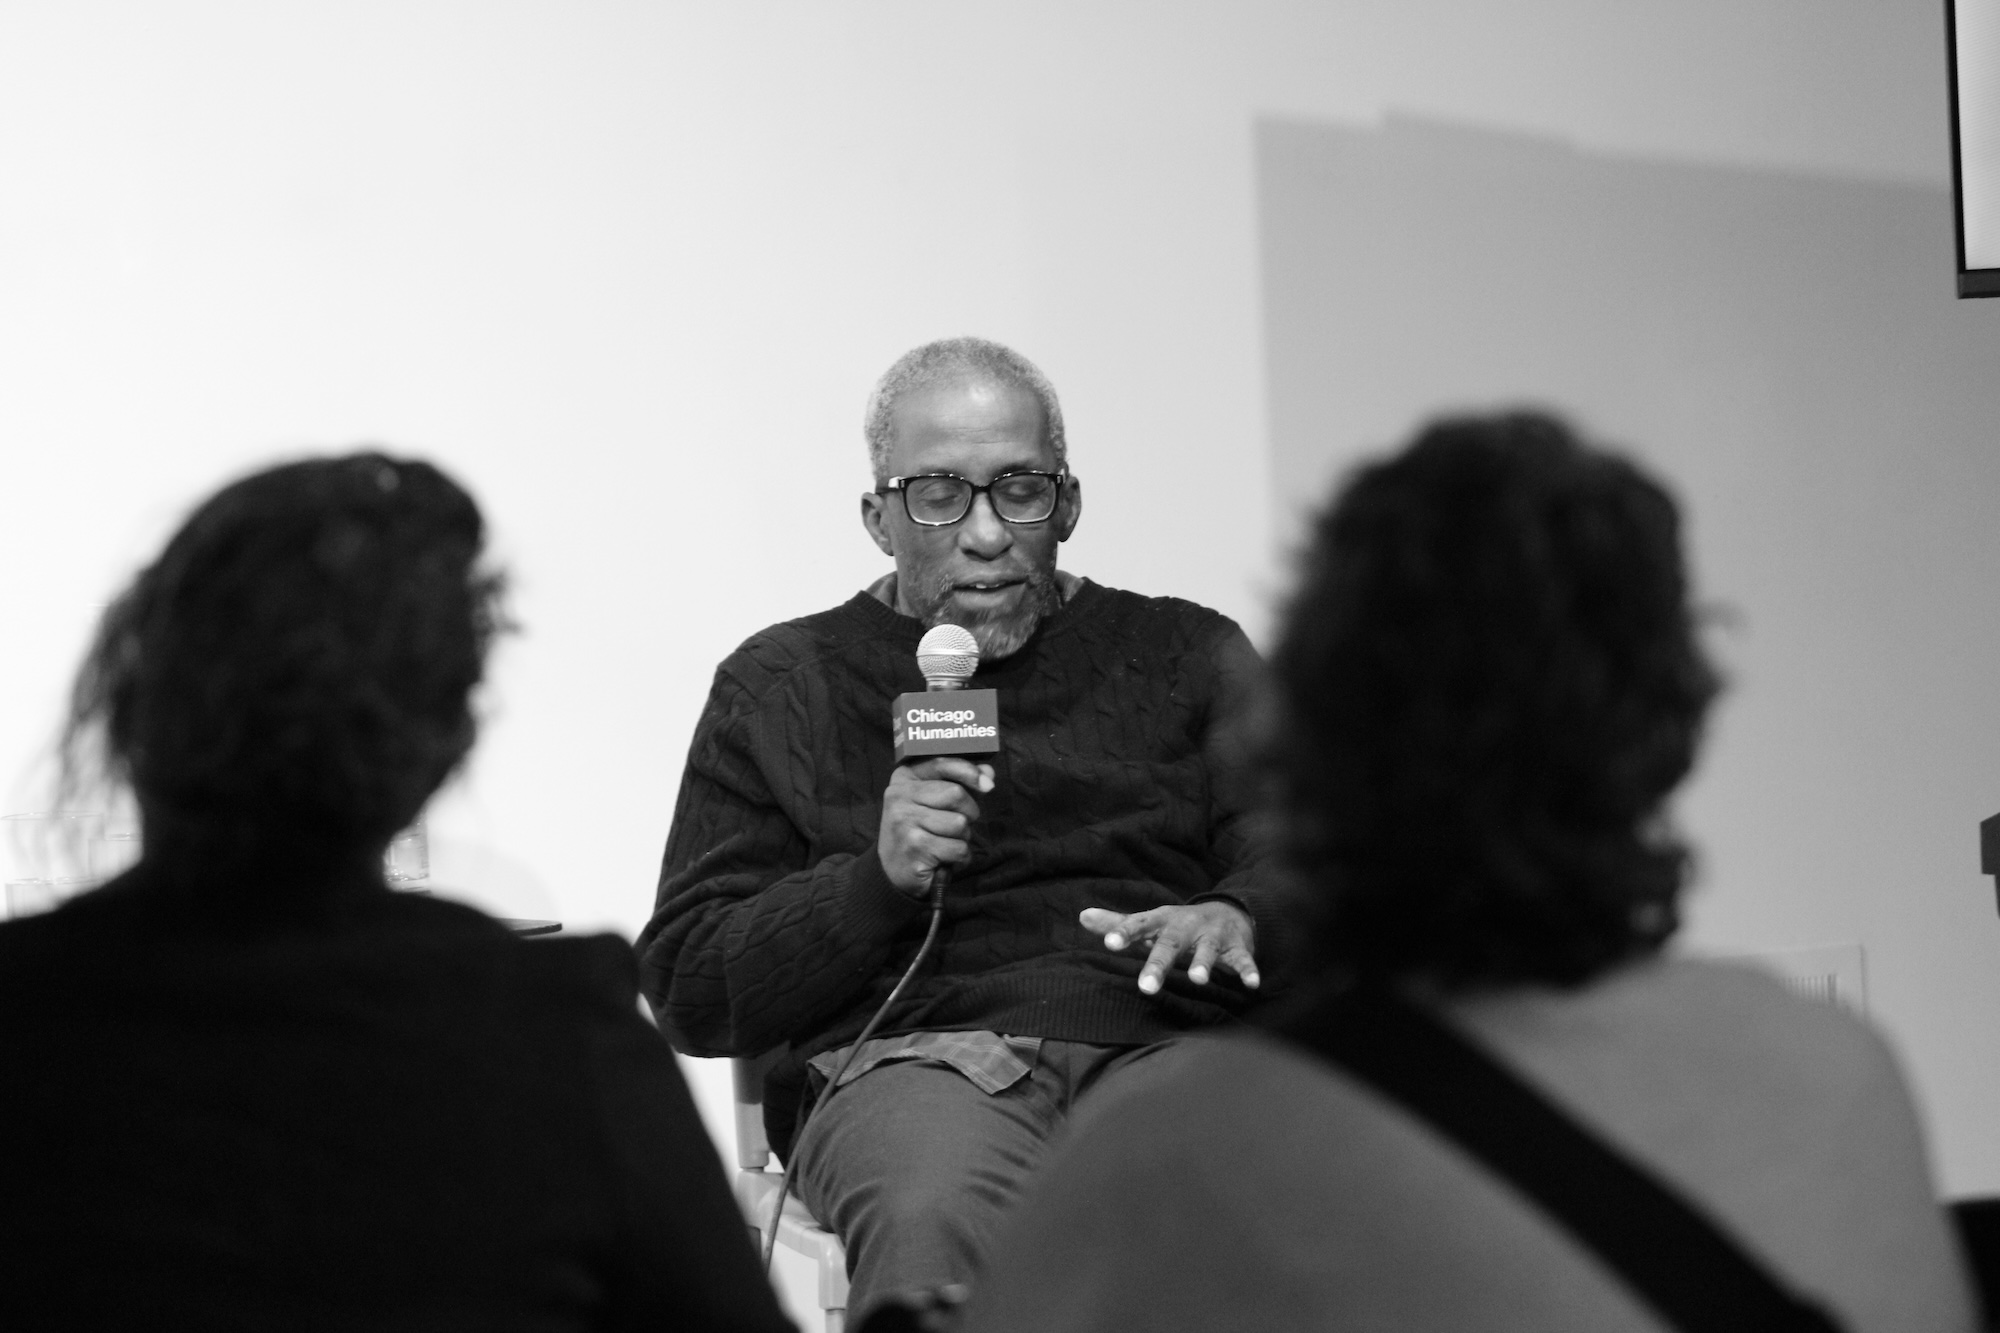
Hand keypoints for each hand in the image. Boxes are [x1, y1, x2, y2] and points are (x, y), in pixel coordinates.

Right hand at [878, 757, 994, 898]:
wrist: (895, 871)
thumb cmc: (920, 831)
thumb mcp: (934, 801)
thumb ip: (960, 783)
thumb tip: (989, 773)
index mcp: (903, 778)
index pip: (941, 764)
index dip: (969, 772)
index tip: (988, 785)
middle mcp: (899, 797)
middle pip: (956, 794)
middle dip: (967, 813)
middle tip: (955, 827)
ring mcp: (905, 822)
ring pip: (959, 823)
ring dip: (962, 838)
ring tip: (945, 843)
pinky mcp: (915, 847)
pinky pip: (958, 848)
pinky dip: (960, 858)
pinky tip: (945, 859)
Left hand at [1079, 902, 1258, 994]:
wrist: (1227, 912)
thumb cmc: (1178, 925)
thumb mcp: (1150, 922)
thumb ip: (1118, 923)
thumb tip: (1082, 916)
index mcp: (1162, 921)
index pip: (1140, 925)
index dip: (1124, 933)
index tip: (1108, 943)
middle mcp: (1186, 926)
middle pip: (1171, 944)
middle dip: (1159, 964)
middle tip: (1146, 987)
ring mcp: (1212, 935)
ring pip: (1208, 950)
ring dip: (1204, 963)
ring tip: (1199, 981)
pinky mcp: (1236, 946)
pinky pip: (1243, 959)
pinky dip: (1247, 969)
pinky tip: (1251, 984)